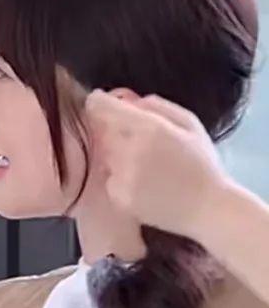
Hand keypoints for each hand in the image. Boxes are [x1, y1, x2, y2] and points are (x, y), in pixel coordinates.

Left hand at [85, 90, 234, 238]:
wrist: (209, 209)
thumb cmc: (202, 164)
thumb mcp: (188, 123)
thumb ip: (154, 105)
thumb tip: (123, 98)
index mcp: (148, 128)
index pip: (100, 107)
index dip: (100, 102)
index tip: (104, 104)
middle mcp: (130, 150)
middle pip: (99, 130)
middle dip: (113, 131)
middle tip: (138, 142)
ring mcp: (122, 175)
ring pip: (103, 154)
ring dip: (116, 155)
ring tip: (146, 166)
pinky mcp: (118, 196)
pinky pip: (107, 177)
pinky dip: (119, 178)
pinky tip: (143, 184)